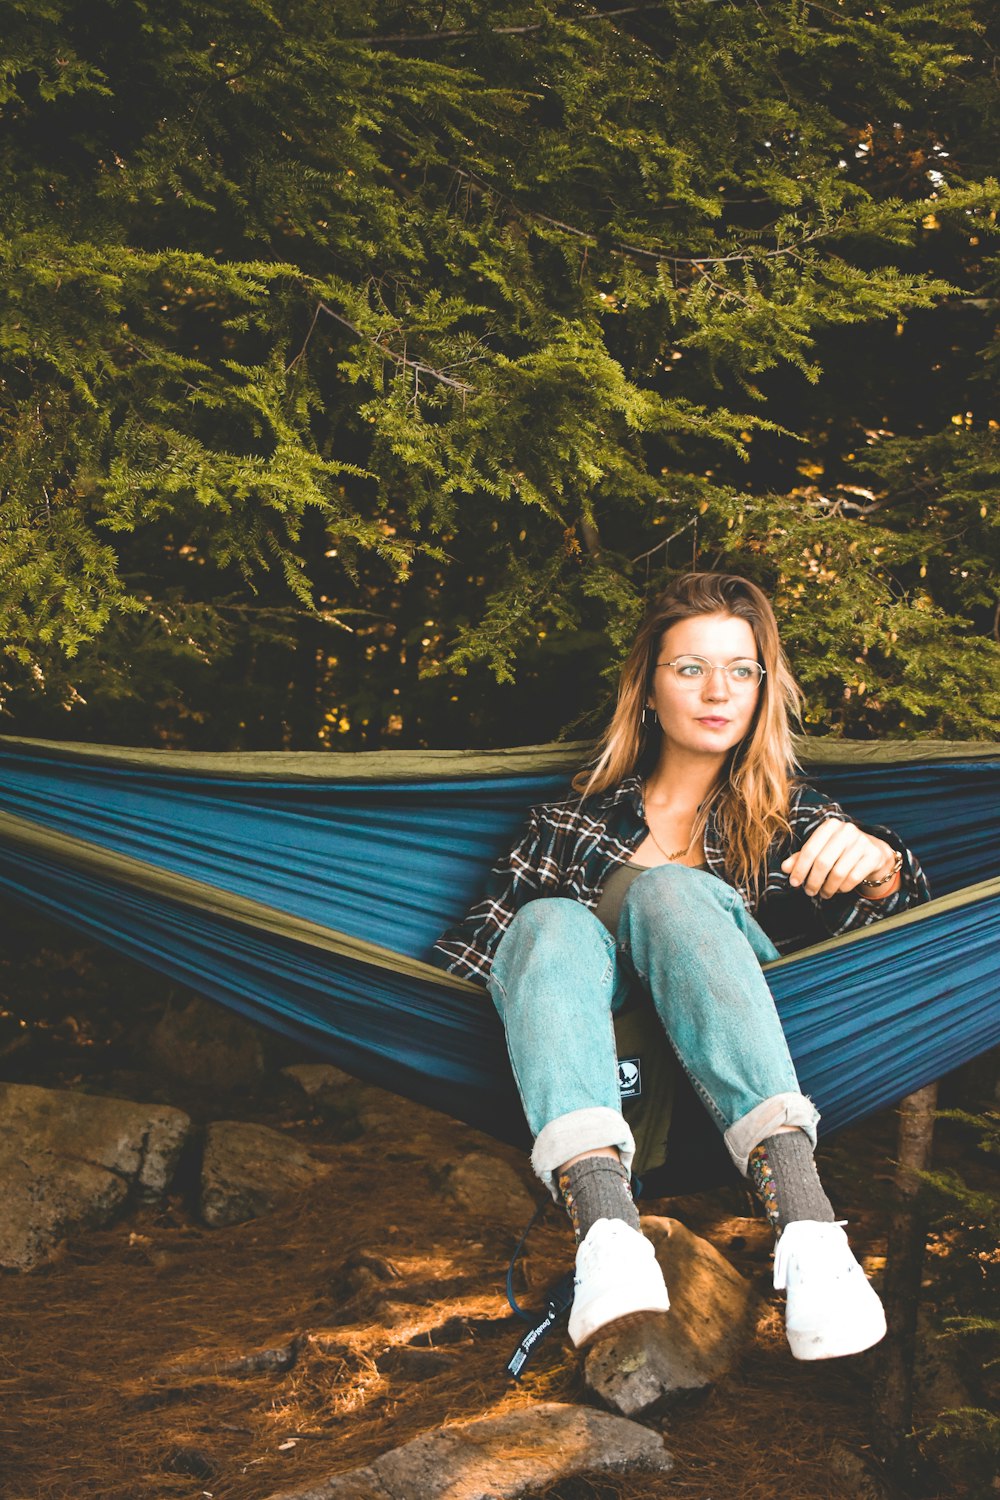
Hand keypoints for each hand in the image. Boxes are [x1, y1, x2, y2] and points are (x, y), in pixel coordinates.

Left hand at [780, 820, 895, 899]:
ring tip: (823, 893)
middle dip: (813, 881)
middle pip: (823, 862)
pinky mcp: (873, 855)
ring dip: (828, 888)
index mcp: (830, 826)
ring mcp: (862, 842)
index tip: (794, 883)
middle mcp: (846, 830)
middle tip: (809, 892)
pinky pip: (853, 878)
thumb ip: (802, 857)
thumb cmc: (841, 851)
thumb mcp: (821, 849)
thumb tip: (785, 868)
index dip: (799, 868)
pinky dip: (843, 888)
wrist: (873, 851)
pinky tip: (838, 889)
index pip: (810, 849)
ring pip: (838, 873)